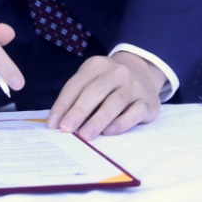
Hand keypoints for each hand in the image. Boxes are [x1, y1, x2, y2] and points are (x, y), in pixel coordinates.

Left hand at [47, 51, 165, 140]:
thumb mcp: (93, 79)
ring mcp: (134, 86)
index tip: (53, 123)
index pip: (76, 84)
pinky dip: (121, 123)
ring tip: (84, 135)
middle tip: (66, 129)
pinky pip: (134, 112)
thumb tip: (60, 121)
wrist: (144, 71)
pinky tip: (109, 132)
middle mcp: (117, 72)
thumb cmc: (110, 81)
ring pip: (114, 102)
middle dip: (78, 111)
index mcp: (97, 65)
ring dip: (97, 120)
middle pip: (95, 92)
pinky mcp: (148, 102)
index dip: (63, 104)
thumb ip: (78, 96)